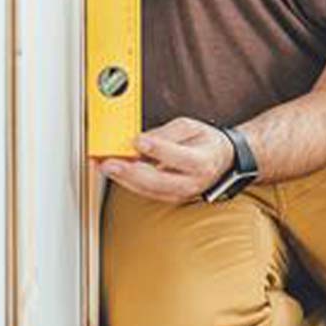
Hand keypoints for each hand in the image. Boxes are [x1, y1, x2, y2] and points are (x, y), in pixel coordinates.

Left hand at [100, 117, 235, 203]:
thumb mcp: (191, 127)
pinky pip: (146, 193)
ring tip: (105, 167)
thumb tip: (143, 139)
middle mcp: (192, 182)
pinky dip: (128, 183)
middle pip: (159, 181)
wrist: (220, 161)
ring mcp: (180, 194)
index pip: (179, 157)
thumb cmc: (204, 142)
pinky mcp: (169, 198)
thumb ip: (167, 133)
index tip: (138, 141)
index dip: (157, 149)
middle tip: (110, 162)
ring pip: (149, 190)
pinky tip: (115, 173)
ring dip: (124, 179)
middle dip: (131, 172)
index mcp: (202, 161)